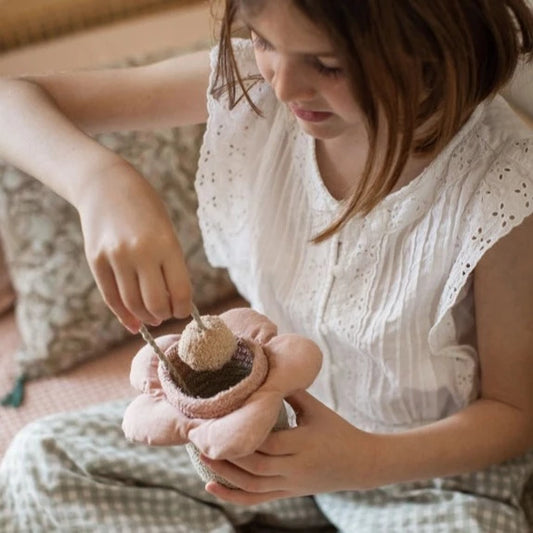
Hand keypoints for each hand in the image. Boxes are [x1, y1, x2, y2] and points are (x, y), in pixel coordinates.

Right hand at [76, 158, 191, 331]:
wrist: (105, 183)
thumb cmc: (145, 208)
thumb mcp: (166, 230)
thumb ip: (170, 264)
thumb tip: (173, 302)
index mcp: (166, 243)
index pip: (180, 290)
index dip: (183, 308)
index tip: (183, 311)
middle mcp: (140, 252)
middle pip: (155, 303)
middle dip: (164, 315)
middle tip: (167, 314)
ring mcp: (115, 256)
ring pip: (132, 303)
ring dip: (145, 317)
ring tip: (152, 317)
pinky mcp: (95, 260)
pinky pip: (110, 296)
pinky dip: (123, 314)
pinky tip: (132, 321)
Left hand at [201, 390, 377, 504]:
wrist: (360, 463)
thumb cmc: (337, 429)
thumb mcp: (316, 409)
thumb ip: (291, 394)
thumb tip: (265, 375)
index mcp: (303, 443)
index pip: (267, 442)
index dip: (242, 434)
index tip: (220, 420)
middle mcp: (295, 468)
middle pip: (254, 465)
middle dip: (226, 453)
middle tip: (201, 437)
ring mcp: (291, 484)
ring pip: (252, 485)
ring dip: (224, 473)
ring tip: (203, 456)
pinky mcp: (288, 493)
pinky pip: (257, 498)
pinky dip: (233, 496)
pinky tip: (211, 487)